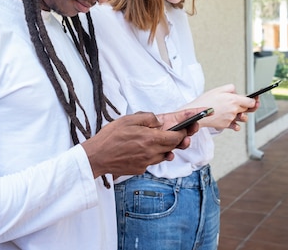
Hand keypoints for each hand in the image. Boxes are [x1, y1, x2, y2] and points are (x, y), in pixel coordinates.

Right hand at [81, 109, 201, 177]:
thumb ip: (147, 118)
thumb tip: (159, 121)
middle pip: (173, 147)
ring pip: (163, 155)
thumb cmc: (110, 137)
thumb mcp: (128, 119)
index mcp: (150, 139)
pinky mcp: (140, 169)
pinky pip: (152, 160)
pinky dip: (154, 154)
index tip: (190, 127)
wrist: (96, 157)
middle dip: (181, 139)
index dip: (185, 132)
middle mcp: (151, 153)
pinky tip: (147, 148)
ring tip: (166, 140)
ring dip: (167, 148)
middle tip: (187, 132)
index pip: (176, 137)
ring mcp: (146, 163)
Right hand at [183, 84, 256, 130]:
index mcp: (233, 100)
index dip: (255, 100)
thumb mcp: (218, 89)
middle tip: (249, 105)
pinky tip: (234, 122)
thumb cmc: (206, 101)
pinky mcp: (226, 125)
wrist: (196, 114)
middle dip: (248, 107)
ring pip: (243, 118)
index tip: (256, 99)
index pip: (251, 102)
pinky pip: (236, 126)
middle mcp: (234, 110)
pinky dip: (236, 124)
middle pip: (248, 110)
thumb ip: (230, 88)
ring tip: (237, 113)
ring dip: (242, 116)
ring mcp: (231, 118)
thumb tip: (237, 92)